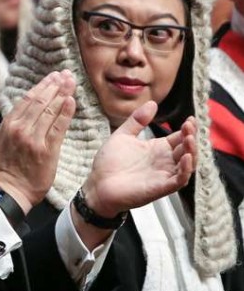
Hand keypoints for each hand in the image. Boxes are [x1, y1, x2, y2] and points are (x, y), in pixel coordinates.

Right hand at [0, 71, 76, 213]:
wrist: (10, 190)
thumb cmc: (8, 167)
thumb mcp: (3, 140)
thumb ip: (14, 124)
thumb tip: (24, 109)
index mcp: (9, 124)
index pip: (28, 99)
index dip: (42, 86)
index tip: (52, 76)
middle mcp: (20, 128)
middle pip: (40, 101)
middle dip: (54, 85)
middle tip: (65, 74)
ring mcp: (33, 138)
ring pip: (49, 110)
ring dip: (62, 94)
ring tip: (71, 82)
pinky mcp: (46, 150)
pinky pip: (58, 127)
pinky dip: (65, 113)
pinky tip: (71, 101)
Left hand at [81, 101, 194, 219]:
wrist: (97, 184)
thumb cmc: (109, 163)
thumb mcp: (123, 136)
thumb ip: (137, 120)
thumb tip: (152, 102)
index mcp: (157, 148)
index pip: (180, 138)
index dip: (188, 129)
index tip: (190, 118)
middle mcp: (164, 161)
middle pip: (187, 149)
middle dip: (191, 137)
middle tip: (189, 126)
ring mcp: (164, 174)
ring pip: (188, 164)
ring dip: (192, 151)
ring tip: (190, 138)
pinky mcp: (160, 187)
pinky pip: (180, 180)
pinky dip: (186, 170)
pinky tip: (186, 158)